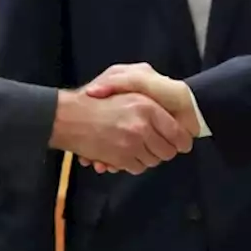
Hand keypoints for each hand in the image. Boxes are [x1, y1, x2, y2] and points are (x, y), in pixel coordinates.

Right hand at [78, 63, 197, 171]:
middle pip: (168, 151)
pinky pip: (138, 167)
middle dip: (164, 150)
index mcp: (147, 107)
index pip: (177, 133)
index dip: (182, 141)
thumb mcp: (124, 83)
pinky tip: (127, 152)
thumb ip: (148, 91)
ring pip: (154, 161)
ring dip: (149, 156)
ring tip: (139, 146)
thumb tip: (172, 109)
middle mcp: (142, 126)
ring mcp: (130, 144)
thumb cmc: (96, 97)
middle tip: (158, 145)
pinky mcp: (119, 158)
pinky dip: (135, 163)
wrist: (69, 117)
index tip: (181, 143)